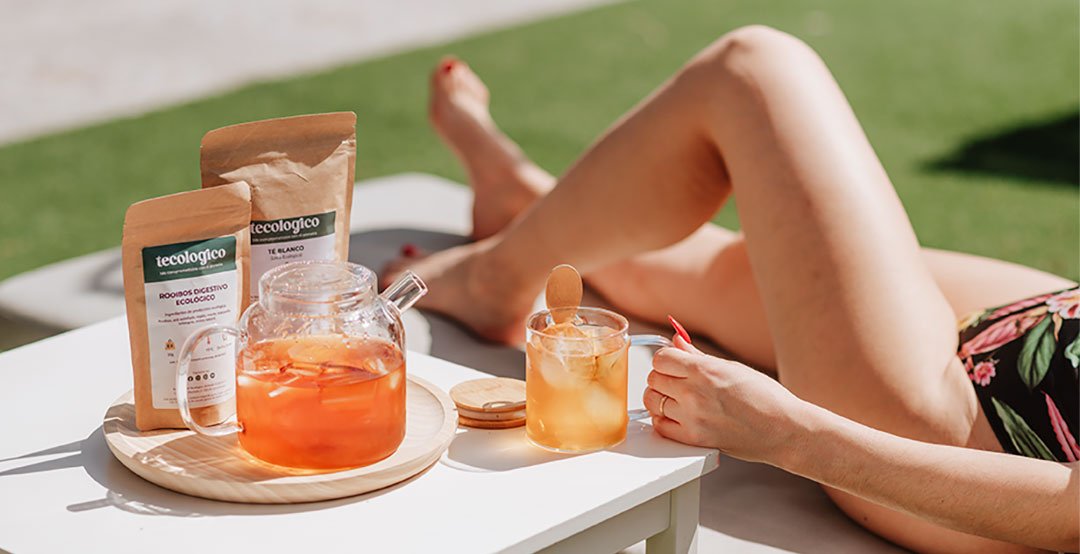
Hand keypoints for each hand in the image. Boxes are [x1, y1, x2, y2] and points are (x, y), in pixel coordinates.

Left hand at [643, 336, 808, 464]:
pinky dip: (663, 419)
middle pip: (654, 379)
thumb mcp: (732, 368)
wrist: (784, 430)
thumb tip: (677, 341)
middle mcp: (694, 393)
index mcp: (704, 371)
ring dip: (661, 398)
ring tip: (679, 400)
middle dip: (663, 378)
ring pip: (652, 401)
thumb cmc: (766, 398)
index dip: (666, 360)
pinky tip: (678, 416)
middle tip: (678, 382)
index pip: (661, 359)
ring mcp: (692, 417)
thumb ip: (698, 356)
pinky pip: (660, 426)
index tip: (673, 364)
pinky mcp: (693, 439)